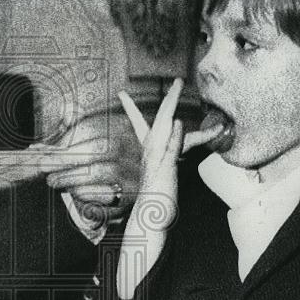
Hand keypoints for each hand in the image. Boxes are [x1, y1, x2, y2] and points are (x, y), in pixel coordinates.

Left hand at [39, 109, 141, 222]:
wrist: (123, 188)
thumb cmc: (98, 162)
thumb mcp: (86, 143)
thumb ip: (67, 138)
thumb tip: (44, 140)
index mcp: (121, 127)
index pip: (91, 128)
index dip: (65, 140)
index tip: (46, 151)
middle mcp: (133, 148)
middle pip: (99, 148)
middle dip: (66, 159)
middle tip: (45, 167)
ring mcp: (135, 173)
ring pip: (102, 172)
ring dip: (71, 178)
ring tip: (55, 181)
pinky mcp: (132, 197)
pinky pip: (106, 197)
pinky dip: (85, 196)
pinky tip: (74, 194)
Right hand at [119, 78, 224, 231]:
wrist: (148, 219)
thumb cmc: (156, 198)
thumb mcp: (162, 174)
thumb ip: (166, 158)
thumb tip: (166, 151)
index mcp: (149, 152)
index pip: (141, 125)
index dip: (131, 108)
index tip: (121, 94)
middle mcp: (151, 152)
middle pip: (160, 119)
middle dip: (170, 98)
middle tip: (178, 80)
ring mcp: (156, 160)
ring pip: (163, 129)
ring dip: (170, 107)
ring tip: (178, 88)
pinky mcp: (163, 170)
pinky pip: (168, 150)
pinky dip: (172, 136)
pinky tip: (177, 123)